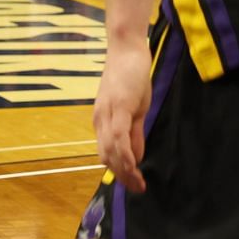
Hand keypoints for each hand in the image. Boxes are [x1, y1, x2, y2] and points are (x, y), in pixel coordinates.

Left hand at [93, 46, 152, 193]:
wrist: (127, 50)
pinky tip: (133, 164)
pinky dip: (125, 153)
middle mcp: (100, 121)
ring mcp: (107, 114)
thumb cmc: (131, 76)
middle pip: (106, 157)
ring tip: (138, 183)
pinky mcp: (118, 107)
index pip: (108, 155)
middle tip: (138, 189)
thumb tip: (137, 157)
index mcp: (103, 122)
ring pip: (111, 150)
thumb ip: (135, 133)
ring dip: (124, 170)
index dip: (121, 172)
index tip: (136, 185)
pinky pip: (118, 136)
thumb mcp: (135, 109)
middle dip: (122, 177)